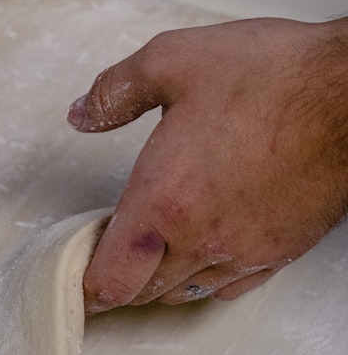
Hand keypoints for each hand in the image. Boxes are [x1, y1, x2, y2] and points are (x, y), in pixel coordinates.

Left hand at [68, 17, 347, 312]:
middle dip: (115, 281)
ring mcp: (245, 251)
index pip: (110, 279)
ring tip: (142, 258)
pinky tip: (198, 256)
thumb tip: (80, 114)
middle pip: (141, 292)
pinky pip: (228, 288)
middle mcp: (202, 239)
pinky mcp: (280, 250)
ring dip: (155, 282)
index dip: (84, 287)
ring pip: (183, 293)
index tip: (72, 278)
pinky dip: (201, 281)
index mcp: (163, 201)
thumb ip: (116, 92)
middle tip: (101, 261)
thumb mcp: (173, 61)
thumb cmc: (274, 77)